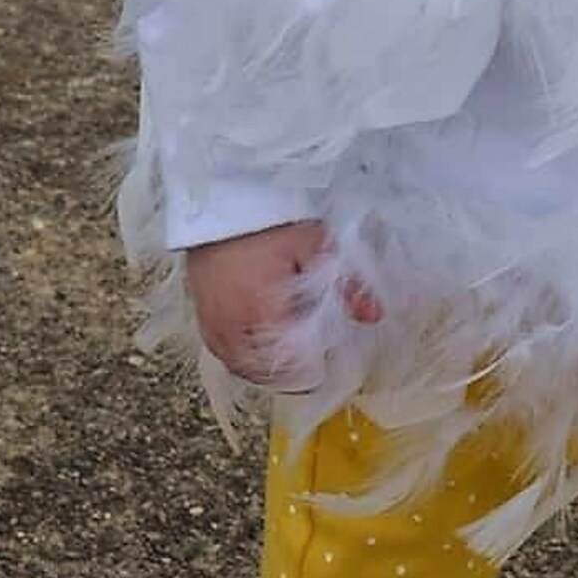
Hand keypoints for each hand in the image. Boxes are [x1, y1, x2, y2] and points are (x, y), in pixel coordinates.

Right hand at [185, 222, 381, 386]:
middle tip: (317, 349)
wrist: (219, 202)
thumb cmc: (267, 221)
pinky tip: (265, 339)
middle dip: (297, 370)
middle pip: (270, 375)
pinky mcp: (203, 319)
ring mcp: (213, 327)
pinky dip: (248, 356)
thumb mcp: (314, 247)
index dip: (320, 363)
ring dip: (271, 367)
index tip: (333, 349)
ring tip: (293, 347)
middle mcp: (232, 329)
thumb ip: (345, 285)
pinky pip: (227, 356)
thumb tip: (373, 314)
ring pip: (246, 369)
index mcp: (261, 313)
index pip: (296, 367)